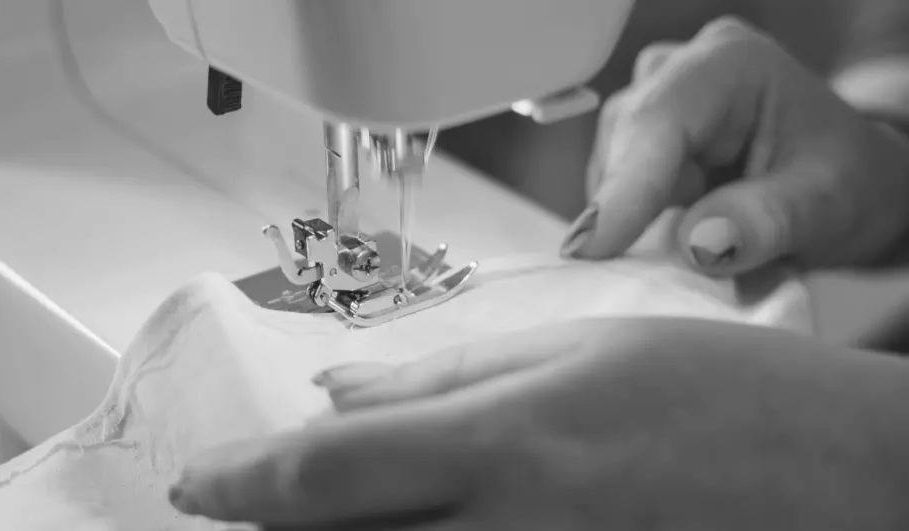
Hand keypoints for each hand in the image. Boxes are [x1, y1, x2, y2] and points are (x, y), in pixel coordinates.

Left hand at [167, 319, 908, 529]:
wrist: (842, 475)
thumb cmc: (720, 392)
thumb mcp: (578, 348)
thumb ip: (444, 379)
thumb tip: (341, 389)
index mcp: (505, 441)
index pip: (325, 475)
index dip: (242, 485)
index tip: (200, 485)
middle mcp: (510, 530)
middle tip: (230, 513)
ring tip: (311, 524)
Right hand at [562, 16, 908, 276]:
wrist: (848, 182)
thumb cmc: (844, 182)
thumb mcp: (826, 206)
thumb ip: (766, 221)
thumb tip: (696, 243)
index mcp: (730, 67)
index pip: (658, 122)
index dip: (624, 187)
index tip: (593, 248)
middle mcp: (680, 70)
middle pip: (622, 144)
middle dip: (631, 210)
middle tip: (661, 270)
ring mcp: (654, 101)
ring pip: (609, 167)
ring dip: (634, 219)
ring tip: (691, 249)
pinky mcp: (639, 137)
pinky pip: (612, 184)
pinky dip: (633, 221)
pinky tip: (669, 237)